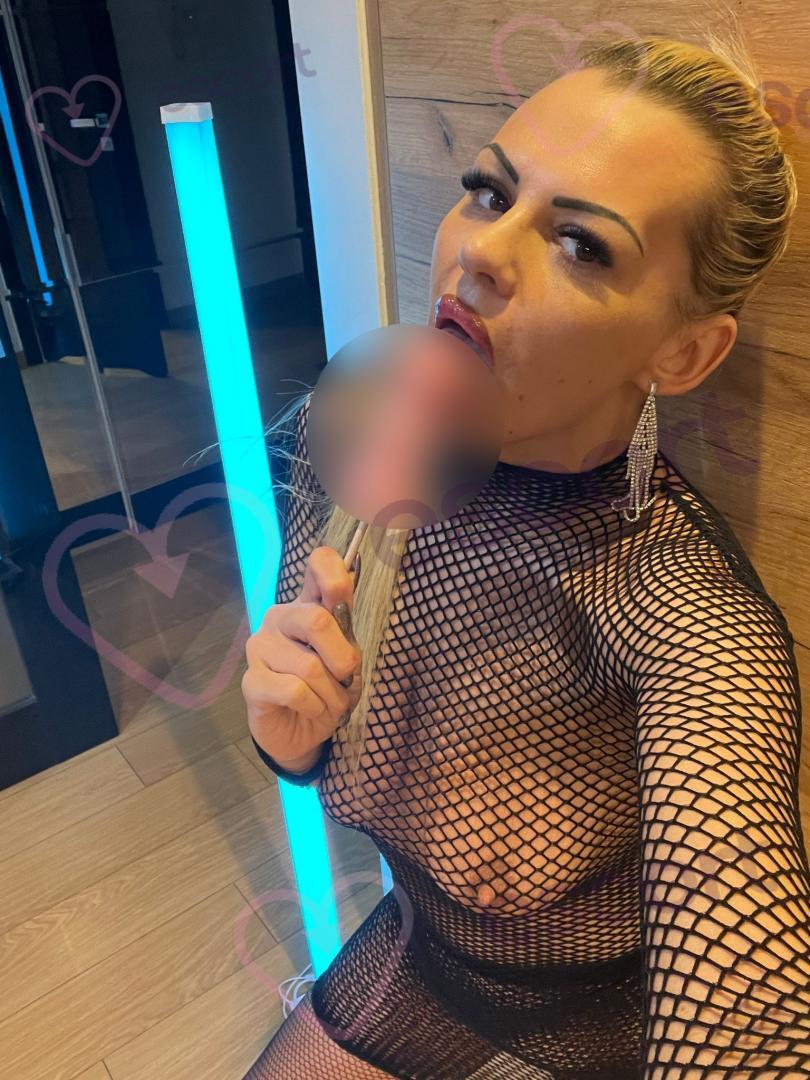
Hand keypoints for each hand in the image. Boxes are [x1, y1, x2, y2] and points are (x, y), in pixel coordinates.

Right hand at [241, 546, 361, 762]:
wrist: (302, 732)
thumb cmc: (326, 690)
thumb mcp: (347, 661)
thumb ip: (346, 633)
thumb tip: (341, 601)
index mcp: (308, 605)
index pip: (319, 565)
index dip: (335, 573)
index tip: (343, 594)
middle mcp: (281, 619)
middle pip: (317, 620)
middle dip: (343, 658)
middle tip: (345, 677)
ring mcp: (261, 648)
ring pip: (309, 666)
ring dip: (331, 693)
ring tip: (328, 702)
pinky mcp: (252, 681)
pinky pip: (295, 691)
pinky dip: (314, 706)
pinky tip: (309, 708)